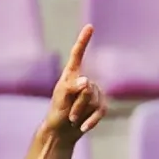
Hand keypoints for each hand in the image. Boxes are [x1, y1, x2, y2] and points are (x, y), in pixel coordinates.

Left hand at [46, 25, 105, 141]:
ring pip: (94, 100)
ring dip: (81, 112)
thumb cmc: (57, 113)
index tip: (89, 27)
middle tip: (68, 114)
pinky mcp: (101, 105)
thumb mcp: (60, 100)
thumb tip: (86, 81)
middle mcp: (85, 81)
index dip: (84, 41)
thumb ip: (71, 88)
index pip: (78, 55)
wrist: (61, 132)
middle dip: (78, 103)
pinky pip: (101, 111)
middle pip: (88, 88)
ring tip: (72, 118)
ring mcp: (95, 93)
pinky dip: (91, 120)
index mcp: (72, 75)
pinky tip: (83, 127)